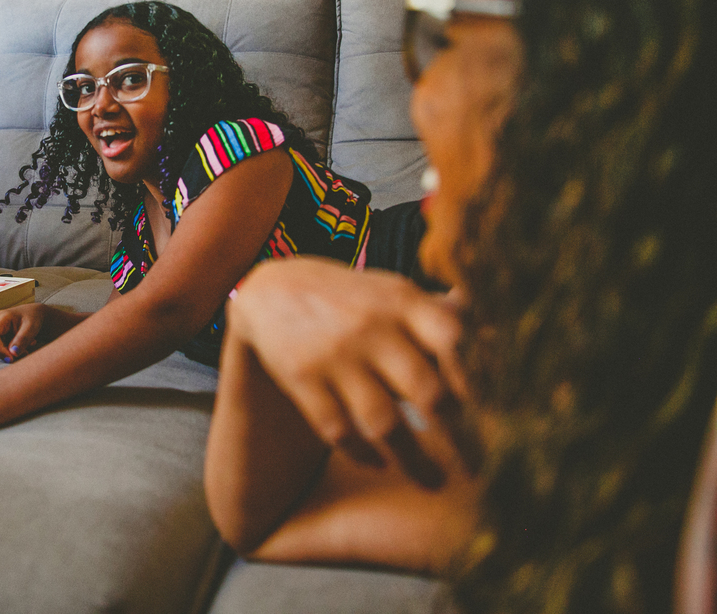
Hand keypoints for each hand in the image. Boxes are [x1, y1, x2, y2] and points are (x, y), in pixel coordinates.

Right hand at [0, 303, 47, 361]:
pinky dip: (5, 352)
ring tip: (23, 346)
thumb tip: (13, 354)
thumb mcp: (31, 326)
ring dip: (8, 353)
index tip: (11, 359)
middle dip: (7, 354)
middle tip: (26, 351)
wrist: (29, 313)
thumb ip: (22, 339)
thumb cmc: (31, 317)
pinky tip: (16, 345)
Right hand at [226, 257, 475, 487]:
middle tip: (482, 469)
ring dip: (413, 458)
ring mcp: (334, 356)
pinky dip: (361, 452)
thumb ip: (440, 313)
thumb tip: (499, 334)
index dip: (482, 377)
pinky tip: (378, 462)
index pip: (454, 338)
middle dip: (460, 436)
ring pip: (383, 421)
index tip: (506, 413)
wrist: (268, 291)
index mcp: (401, 300)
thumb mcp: (393, 291)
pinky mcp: (301, 380)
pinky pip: (337, 430)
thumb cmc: (350, 296)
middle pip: (426, 390)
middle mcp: (370, 327)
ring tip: (434, 481)